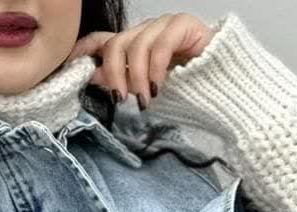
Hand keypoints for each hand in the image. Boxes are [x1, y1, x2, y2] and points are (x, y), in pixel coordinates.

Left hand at [66, 14, 216, 108]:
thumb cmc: (187, 90)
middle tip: (119, 99)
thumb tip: (91, 77)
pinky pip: (161, 45)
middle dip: (113, 73)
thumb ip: (120, 80)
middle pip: (116, 43)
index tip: (71, 65)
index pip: (103, 40)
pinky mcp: (184, 26)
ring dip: (136, 78)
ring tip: (143, 101)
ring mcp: (165, 26)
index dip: (85, 49)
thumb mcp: (146, 90)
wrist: (225, 87)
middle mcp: (147, 31)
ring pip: (137, 45)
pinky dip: (155, 70)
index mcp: (135, 45)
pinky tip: (158, 89)